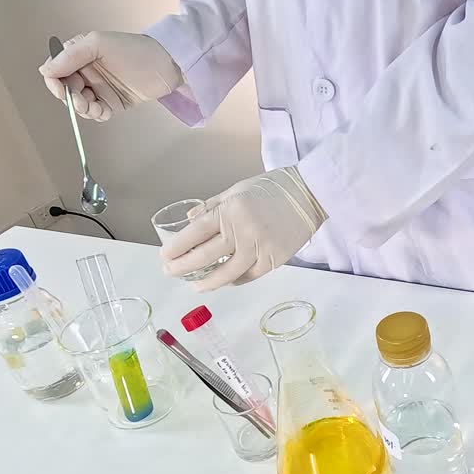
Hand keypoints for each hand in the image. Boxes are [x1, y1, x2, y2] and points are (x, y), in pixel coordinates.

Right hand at [38, 31, 182, 121]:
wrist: (166, 65)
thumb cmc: (134, 49)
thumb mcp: (98, 44)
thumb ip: (70, 56)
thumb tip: (44, 70)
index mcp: (80, 54)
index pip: (56, 70)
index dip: (55, 82)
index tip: (63, 90)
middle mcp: (87, 71)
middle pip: (66, 90)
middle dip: (72, 98)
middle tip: (83, 101)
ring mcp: (99, 87)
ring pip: (80, 104)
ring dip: (84, 109)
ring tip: (96, 106)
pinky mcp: (112, 102)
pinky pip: (96, 112)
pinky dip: (97, 114)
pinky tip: (104, 111)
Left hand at [161, 167, 326, 290]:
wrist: (309, 195)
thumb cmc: (272, 188)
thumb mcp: (237, 189)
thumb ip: (212, 207)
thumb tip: (189, 220)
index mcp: (229, 211)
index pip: (194, 234)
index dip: (176, 248)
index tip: (164, 256)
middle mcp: (242, 231)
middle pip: (204, 257)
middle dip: (182, 268)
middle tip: (170, 273)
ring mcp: (259, 248)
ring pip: (226, 273)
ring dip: (207, 282)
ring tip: (194, 286)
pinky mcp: (274, 260)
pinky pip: (248, 276)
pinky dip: (233, 280)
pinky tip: (223, 281)